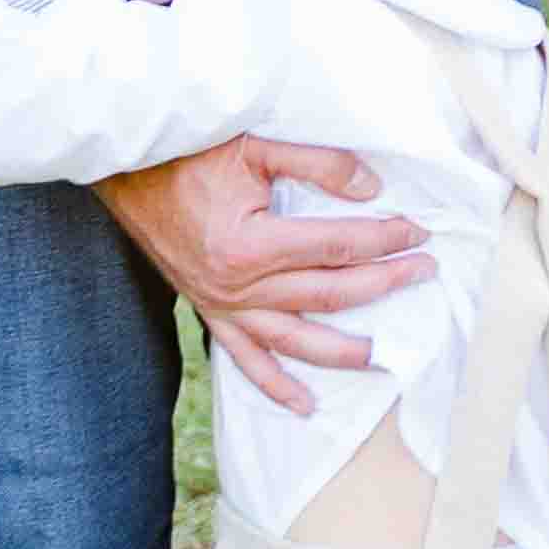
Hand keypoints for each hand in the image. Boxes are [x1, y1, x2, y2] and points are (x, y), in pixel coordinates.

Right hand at [96, 136, 429, 417]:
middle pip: (328, 293)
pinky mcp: (209, 312)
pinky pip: (246, 360)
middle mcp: (238, 285)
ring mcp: (223, 305)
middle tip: (423, 274)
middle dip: (383, 285)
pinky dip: (275, 385)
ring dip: (341, 350)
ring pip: (294, 339)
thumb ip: (316, 162)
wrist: (125, 171)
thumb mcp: (254, 144)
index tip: (417, 232)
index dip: (384, 239)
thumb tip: (371, 187)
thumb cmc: (187, 153)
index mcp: (250, 244)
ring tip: (382, 354)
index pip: (337, 246)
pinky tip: (304, 404)